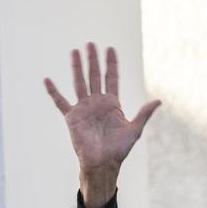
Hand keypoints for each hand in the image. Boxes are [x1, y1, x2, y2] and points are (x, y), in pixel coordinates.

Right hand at [44, 43, 160, 207]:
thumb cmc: (119, 150)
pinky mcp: (72, 117)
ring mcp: (84, 108)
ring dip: (77, 67)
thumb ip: (144, 113)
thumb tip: (158, 101)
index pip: (111, 78)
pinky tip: (47, 80)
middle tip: (91, 44)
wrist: (102, 163)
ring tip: (74, 52)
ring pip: (79, 82)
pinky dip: (54, 92)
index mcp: (112, 103)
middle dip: (93, 60)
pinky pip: (61, 102)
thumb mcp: (134, 129)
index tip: (110, 48)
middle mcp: (97, 103)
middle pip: (95, 76)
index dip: (111, 63)